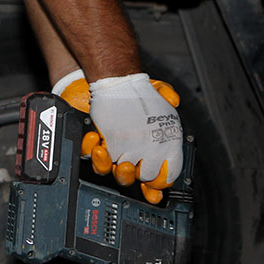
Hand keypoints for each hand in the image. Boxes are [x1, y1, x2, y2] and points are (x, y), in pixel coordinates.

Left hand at [85, 73, 183, 189]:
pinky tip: (95, 138)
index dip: (159, 182)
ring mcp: (114, 150)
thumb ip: (167, 92)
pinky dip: (91, 150)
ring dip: (114, 169)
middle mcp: (135, 152)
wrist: (107, 81)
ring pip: (111, 172)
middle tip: (131, 165)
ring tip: (113, 156)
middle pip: (135, 178)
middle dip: (133, 175)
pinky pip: (89, 155)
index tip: (156, 182)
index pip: (160, 173)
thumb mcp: (155, 88)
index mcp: (154, 146)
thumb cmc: (134, 90)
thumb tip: (173, 100)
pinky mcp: (95, 144)